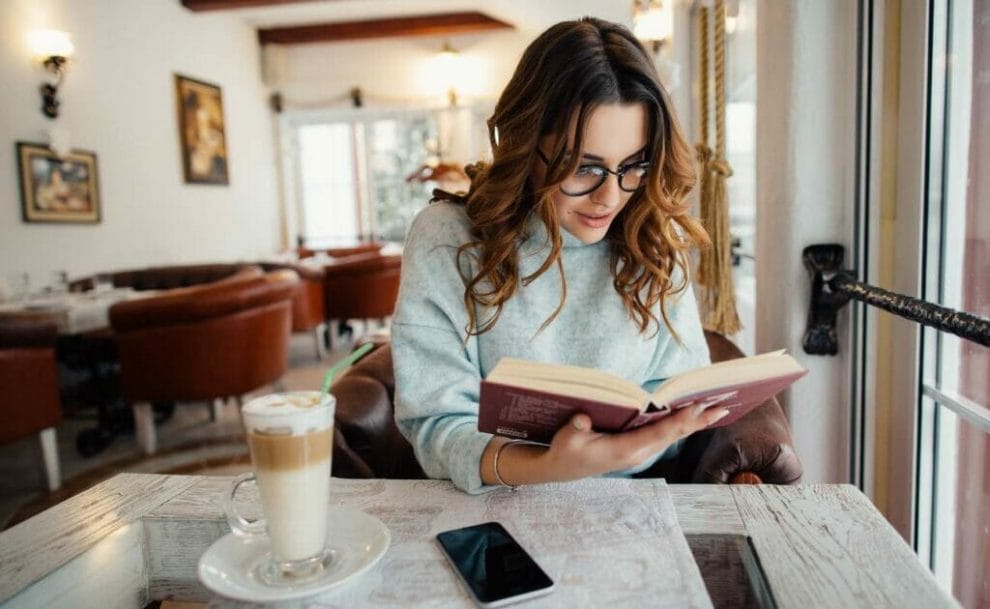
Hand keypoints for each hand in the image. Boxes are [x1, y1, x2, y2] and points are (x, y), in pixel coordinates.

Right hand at [539, 406, 730, 481]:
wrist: (562, 468)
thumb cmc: (565, 451)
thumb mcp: (567, 438)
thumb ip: (576, 427)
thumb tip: (584, 418)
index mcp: (626, 450)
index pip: (659, 433)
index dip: (679, 420)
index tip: (697, 407)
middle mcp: (639, 452)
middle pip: (674, 435)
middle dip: (697, 421)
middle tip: (721, 406)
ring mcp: (640, 452)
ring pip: (673, 435)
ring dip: (694, 422)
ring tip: (716, 409)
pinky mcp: (639, 448)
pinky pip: (665, 435)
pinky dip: (681, 425)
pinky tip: (693, 416)